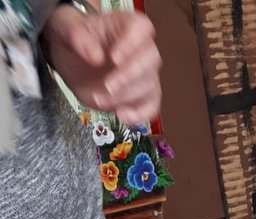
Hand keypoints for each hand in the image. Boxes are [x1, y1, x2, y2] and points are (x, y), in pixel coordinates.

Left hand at [42, 7, 160, 125]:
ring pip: (149, 86)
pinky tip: (122, 116)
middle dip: (129, 76)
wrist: (71, 61)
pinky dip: (139, 114)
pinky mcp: (141, 95)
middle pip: (150, 60)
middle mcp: (140, 48)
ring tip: (99, 98)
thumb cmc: (72, 39)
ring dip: (125, 97)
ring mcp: (143, 73)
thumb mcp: (65, 30)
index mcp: (124, 25)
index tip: (114, 58)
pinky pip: (151, 106)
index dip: (132, 44)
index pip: (142, 29)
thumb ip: (77, 37)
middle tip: (107, 86)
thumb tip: (96, 57)